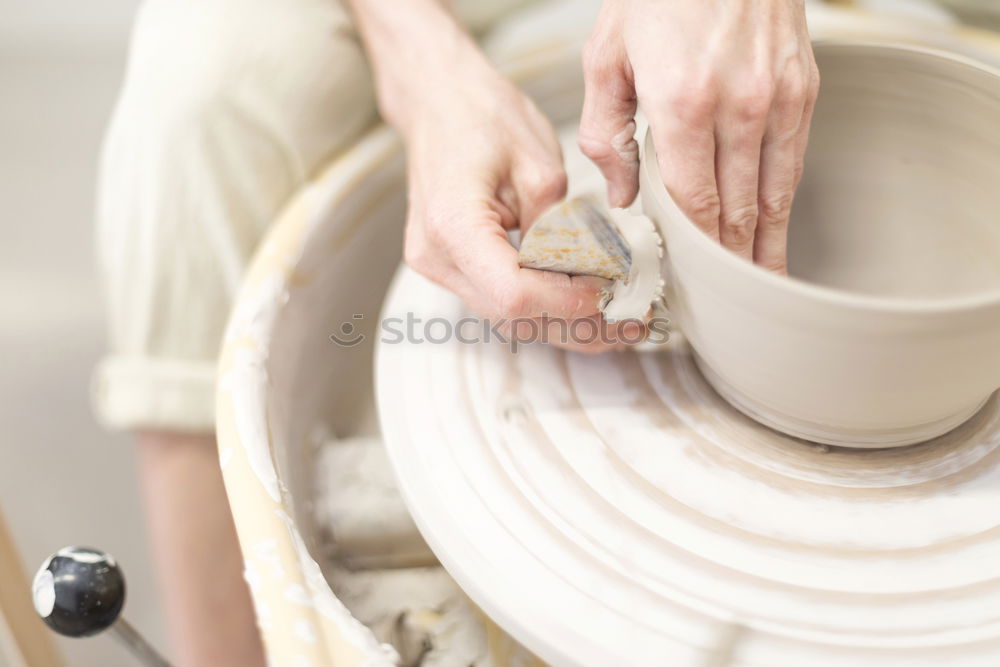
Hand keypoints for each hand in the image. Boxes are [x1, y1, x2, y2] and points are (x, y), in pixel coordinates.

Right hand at [359, 6, 635, 351]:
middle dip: (575, 324)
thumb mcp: (540, 164)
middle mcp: (436, 255)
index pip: (515, 293)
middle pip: (512, 316)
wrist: (436, 100)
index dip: (569, 303)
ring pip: (506, 318)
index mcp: (453, 224)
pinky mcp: (449, 266)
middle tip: (629, 322)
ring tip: (615, 320)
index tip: (611, 294)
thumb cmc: (481, 115)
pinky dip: (542, 306)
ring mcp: (437, 265)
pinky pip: (498, 300)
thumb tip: (591, 273)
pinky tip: (580, 302)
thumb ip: (562, 227)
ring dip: (562, 323)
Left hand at [579, 0, 818, 272]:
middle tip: (724, 308)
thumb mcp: (606, 57)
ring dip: (765, 246)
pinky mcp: (803, 89)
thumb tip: (622, 196)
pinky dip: (782, 204)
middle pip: (737, 210)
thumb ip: (605, 134)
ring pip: (774, 196)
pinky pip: (794, 163)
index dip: (692, 252)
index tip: (687, 285)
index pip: (693, 203)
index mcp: (683, 103)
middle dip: (729, 264)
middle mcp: (740, 107)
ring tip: (758, 288)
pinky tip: (773, 230)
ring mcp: (780, 99)